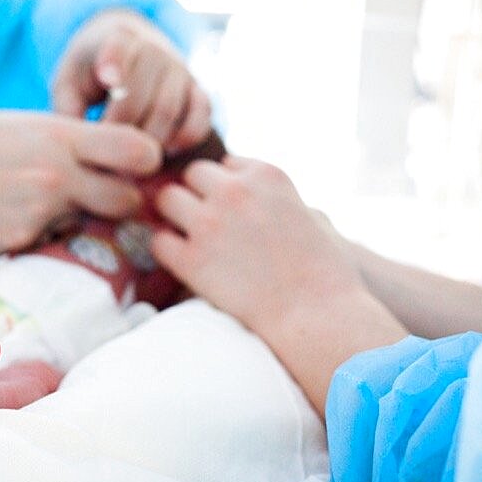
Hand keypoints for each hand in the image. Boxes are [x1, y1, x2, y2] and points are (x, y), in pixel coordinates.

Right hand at [0, 110, 159, 254]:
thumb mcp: (29, 126)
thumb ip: (74, 143)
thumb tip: (119, 161)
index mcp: (62, 135)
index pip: (139, 150)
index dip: (147, 161)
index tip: (137, 165)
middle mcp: (58, 173)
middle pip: (128, 200)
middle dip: (124, 203)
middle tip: (105, 198)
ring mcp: (40, 210)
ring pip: (87, 225)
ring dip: (75, 219)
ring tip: (33, 201)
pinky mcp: (20, 240)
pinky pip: (49, 241)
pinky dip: (38, 234)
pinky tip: (8, 217)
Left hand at [51, 9, 211, 152]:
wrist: (131, 54)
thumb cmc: (91, 75)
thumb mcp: (69, 83)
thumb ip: (67, 108)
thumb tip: (79, 146)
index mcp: (117, 39)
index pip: (119, 46)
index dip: (115, 61)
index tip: (107, 80)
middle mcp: (154, 49)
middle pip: (141, 93)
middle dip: (121, 129)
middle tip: (104, 157)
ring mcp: (180, 70)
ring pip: (169, 110)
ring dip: (148, 142)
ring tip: (127, 164)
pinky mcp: (199, 91)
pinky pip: (200, 118)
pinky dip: (184, 140)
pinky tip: (163, 152)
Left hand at [150, 156, 363, 330]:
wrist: (319, 317)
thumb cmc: (323, 273)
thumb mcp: (309, 214)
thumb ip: (273, 198)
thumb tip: (247, 197)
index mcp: (266, 174)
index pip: (226, 165)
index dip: (226, 189)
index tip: (234, 214)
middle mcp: (234, 190)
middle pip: (192, 175)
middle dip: (196, 196)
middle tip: (205, 226)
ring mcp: (209, 222)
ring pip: (166, 198)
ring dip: (175, 217)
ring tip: (191, 241)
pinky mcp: (191, 259)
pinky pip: (158, 241)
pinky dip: (167, 251)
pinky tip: (185, 264)